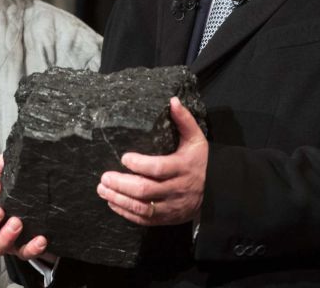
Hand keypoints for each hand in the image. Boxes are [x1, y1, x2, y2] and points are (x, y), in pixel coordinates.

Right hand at [0, 155, 55, 261]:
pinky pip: (24, 254)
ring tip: (17, 224)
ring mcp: (7, 241)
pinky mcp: (23, 251)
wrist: (43, 220)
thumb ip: (8, 170)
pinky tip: (41, 239)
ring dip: (5, 236)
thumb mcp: (16, 183)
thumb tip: (3, 160)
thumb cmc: (22, 199)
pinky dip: (32, 248)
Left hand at [96, 97, 207, 225]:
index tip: (124, 158)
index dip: (139, 165)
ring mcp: (171, 206)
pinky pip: (144, 219)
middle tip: (104, 177)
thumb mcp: (196, 139)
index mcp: (183, 168)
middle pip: (145, 190)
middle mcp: (177, 189)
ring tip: (102, 189)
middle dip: (121, 184)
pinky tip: (113, 203)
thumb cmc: (201, 161)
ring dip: (119, 199)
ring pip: (142, 207)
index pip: (158, 168)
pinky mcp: (167, 218)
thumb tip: (172, 101)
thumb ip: (184, 120)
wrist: (217, 192)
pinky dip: (126, 213)